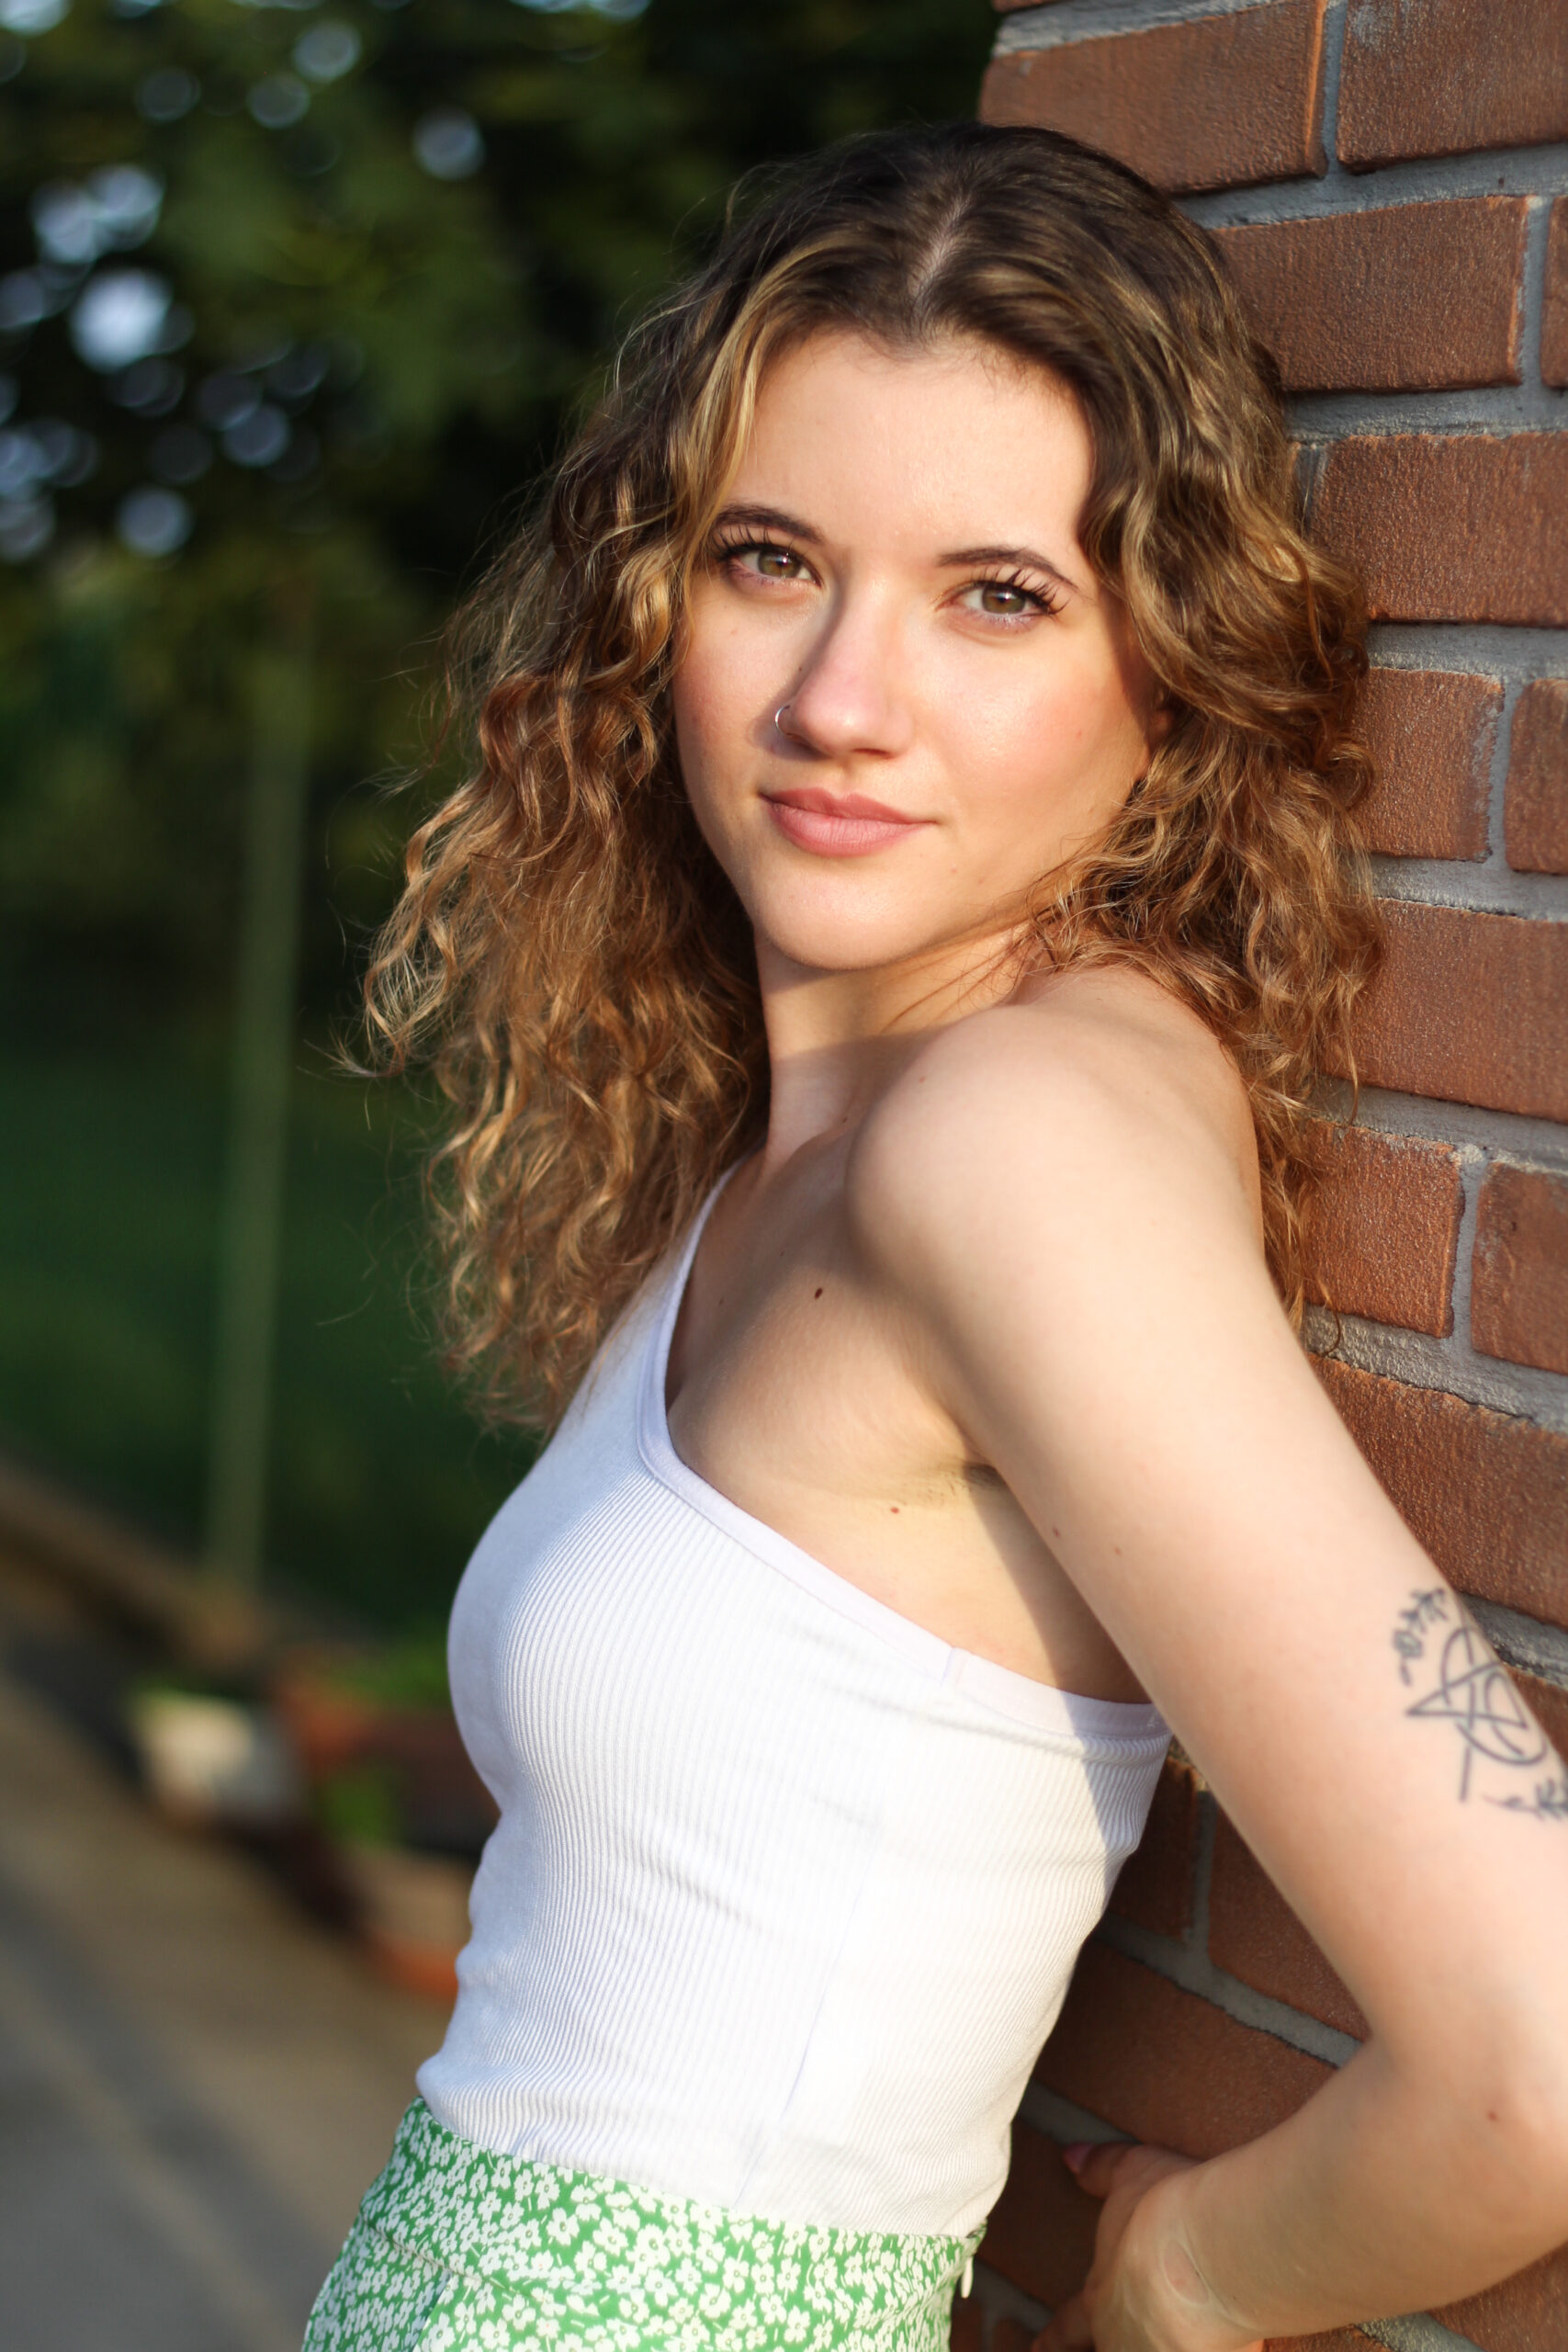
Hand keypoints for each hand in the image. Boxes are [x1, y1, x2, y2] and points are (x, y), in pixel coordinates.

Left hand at [1032, 2141, 1261, 2351]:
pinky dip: (1222, 2344)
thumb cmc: (1165, 2211)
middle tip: (1111, 2341)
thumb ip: (1101, 2168)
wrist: (1213, 2249)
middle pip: (1108, 2350)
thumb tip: (1071, 2157)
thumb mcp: (1129, 2171)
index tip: (1038, 2346)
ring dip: (1160, 2343)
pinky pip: (1215, 2350)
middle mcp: (1126, 2338)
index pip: (1069, 2326)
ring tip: (1173, 2337)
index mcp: (1102, 2298)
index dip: (1055, 2337)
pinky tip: (1234, 2340)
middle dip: (1111, 2344)